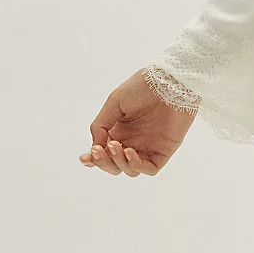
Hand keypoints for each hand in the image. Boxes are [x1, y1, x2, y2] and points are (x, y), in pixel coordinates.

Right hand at [80, 69, 195, 176]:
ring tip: (117, 146)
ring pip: (129, 170)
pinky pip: (149, 169)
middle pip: (114, 165)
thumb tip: (95, 147)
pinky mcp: (163, 151)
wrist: (169, 82)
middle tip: (99, 150)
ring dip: (118, 162)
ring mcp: (147, 148)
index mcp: (118, 131)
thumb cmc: (141, 88)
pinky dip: (136, 165)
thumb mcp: (114, 103)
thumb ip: (101, 125)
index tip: (84, 158)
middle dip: (103, 162)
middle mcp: (132, 141)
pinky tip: (129, 152)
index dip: (93, 159)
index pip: (104, 153)